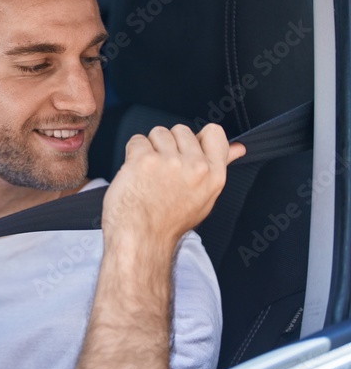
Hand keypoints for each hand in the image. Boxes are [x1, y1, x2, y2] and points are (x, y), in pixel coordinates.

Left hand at [103, 123, 245, 247]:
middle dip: (168, 145)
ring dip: (149, 148)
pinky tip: (135, 173)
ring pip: (158, 133)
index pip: (214, 133)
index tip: (185, 152)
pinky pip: (137, 140)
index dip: (196, 138)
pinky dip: (132, 154)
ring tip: (148, 174)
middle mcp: (195, 166)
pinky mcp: (145, 160)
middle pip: (181, 130)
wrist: (141, 239)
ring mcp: (170, 161)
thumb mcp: (204, 197)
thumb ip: (219, 167)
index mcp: (214, 175)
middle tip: (162, 172)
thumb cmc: (168, 223)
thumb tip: (237, 148)